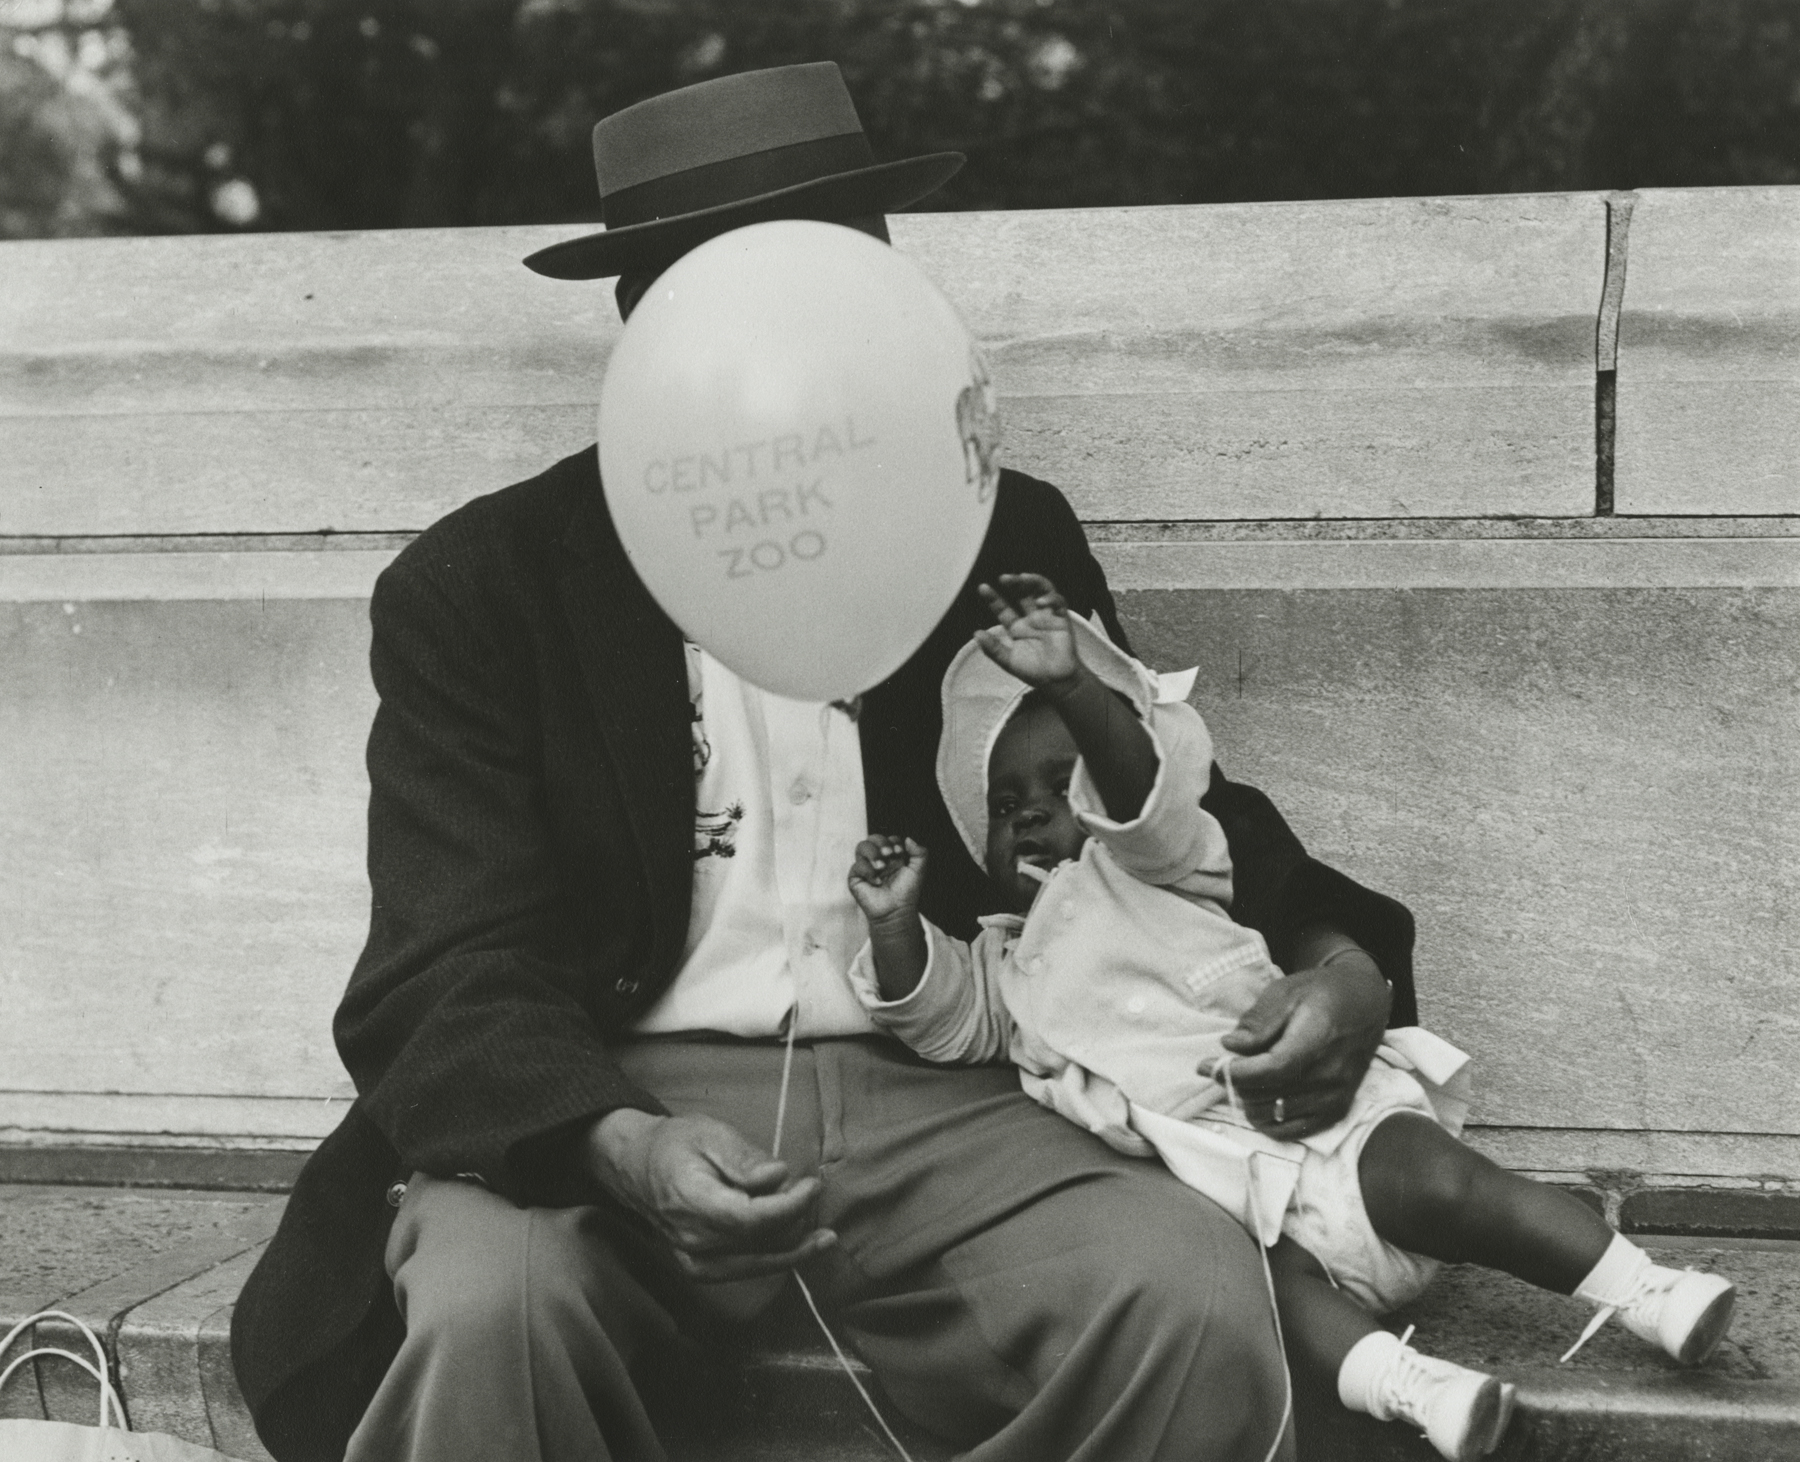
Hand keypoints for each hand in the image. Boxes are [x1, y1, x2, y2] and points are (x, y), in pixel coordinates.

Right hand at [586, 1110, 835, 1281]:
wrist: (637, 1166)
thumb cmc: (675, 1144)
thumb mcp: (710, 1134)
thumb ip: (744, 1158)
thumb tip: (779, 1177)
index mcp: (691, 1202)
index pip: (751, 1218)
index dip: (790, 1206)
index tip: (813, 1186)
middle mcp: (692, 1240)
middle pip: (761, 1243)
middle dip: (796, 1219)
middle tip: (812, 1191)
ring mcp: (694, 1261)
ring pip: (759, 1264)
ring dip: (794, 1247)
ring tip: (820, 1230)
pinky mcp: (700, 1270)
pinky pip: (747, 1270)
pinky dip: (776, 1258)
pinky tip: (800, 1245)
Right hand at [847, 836, 926, 926]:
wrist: (897, 910)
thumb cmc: (907, 892)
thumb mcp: (919, 870)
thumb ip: (920, 852)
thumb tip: (908, 839)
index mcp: (892, 856)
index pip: (888, 839)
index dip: (893, 841)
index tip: (899, 851)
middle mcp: (878, 859)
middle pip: (873, 838)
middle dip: (881, 842)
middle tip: (889, 854)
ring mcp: (866, 867)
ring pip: (861, 847)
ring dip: (872, 853)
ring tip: (882, 867)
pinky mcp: (856, 878)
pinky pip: (856, 866)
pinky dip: (867, 871)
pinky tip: (876, 882)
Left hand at [975, 575, 1079, 689]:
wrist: (1057, 682)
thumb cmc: (1033, 672)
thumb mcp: (1008, 661)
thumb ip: (993, 649)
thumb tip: (976, 633)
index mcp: (1017, 627)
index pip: (1003, 609)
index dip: (993, 598)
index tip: (983, 588)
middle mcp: (1032, 618)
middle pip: (1023, 593)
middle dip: (1015, 583)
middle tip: (1004, 578)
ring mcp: (1047, 617)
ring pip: (1042, 590)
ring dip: (1033, 581)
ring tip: (1023, 578)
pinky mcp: (1062, 619)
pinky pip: (1059, 603)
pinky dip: (1051, 598)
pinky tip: (1041, 602)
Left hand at [1199, 953, 1390, 1139]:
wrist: (1365, 1004)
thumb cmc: (1321, 993)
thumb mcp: (1285, 992)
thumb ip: (1257, 1022)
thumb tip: (1230, 1046)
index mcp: (1317, 1041)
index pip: (1270, 1071)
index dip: (1234, 1073)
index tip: (1206, 1065)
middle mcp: (1330, 1075)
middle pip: (1267, 1095)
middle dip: (1234, 1083)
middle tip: (1219, 1067)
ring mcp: (1335, 1097)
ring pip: (1274, 1116)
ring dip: (1248, 1101)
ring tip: (1242, 1078)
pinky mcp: (1336, 1111)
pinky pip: (1292, 1131)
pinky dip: (1268, 1120)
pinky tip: (1258, 1099)